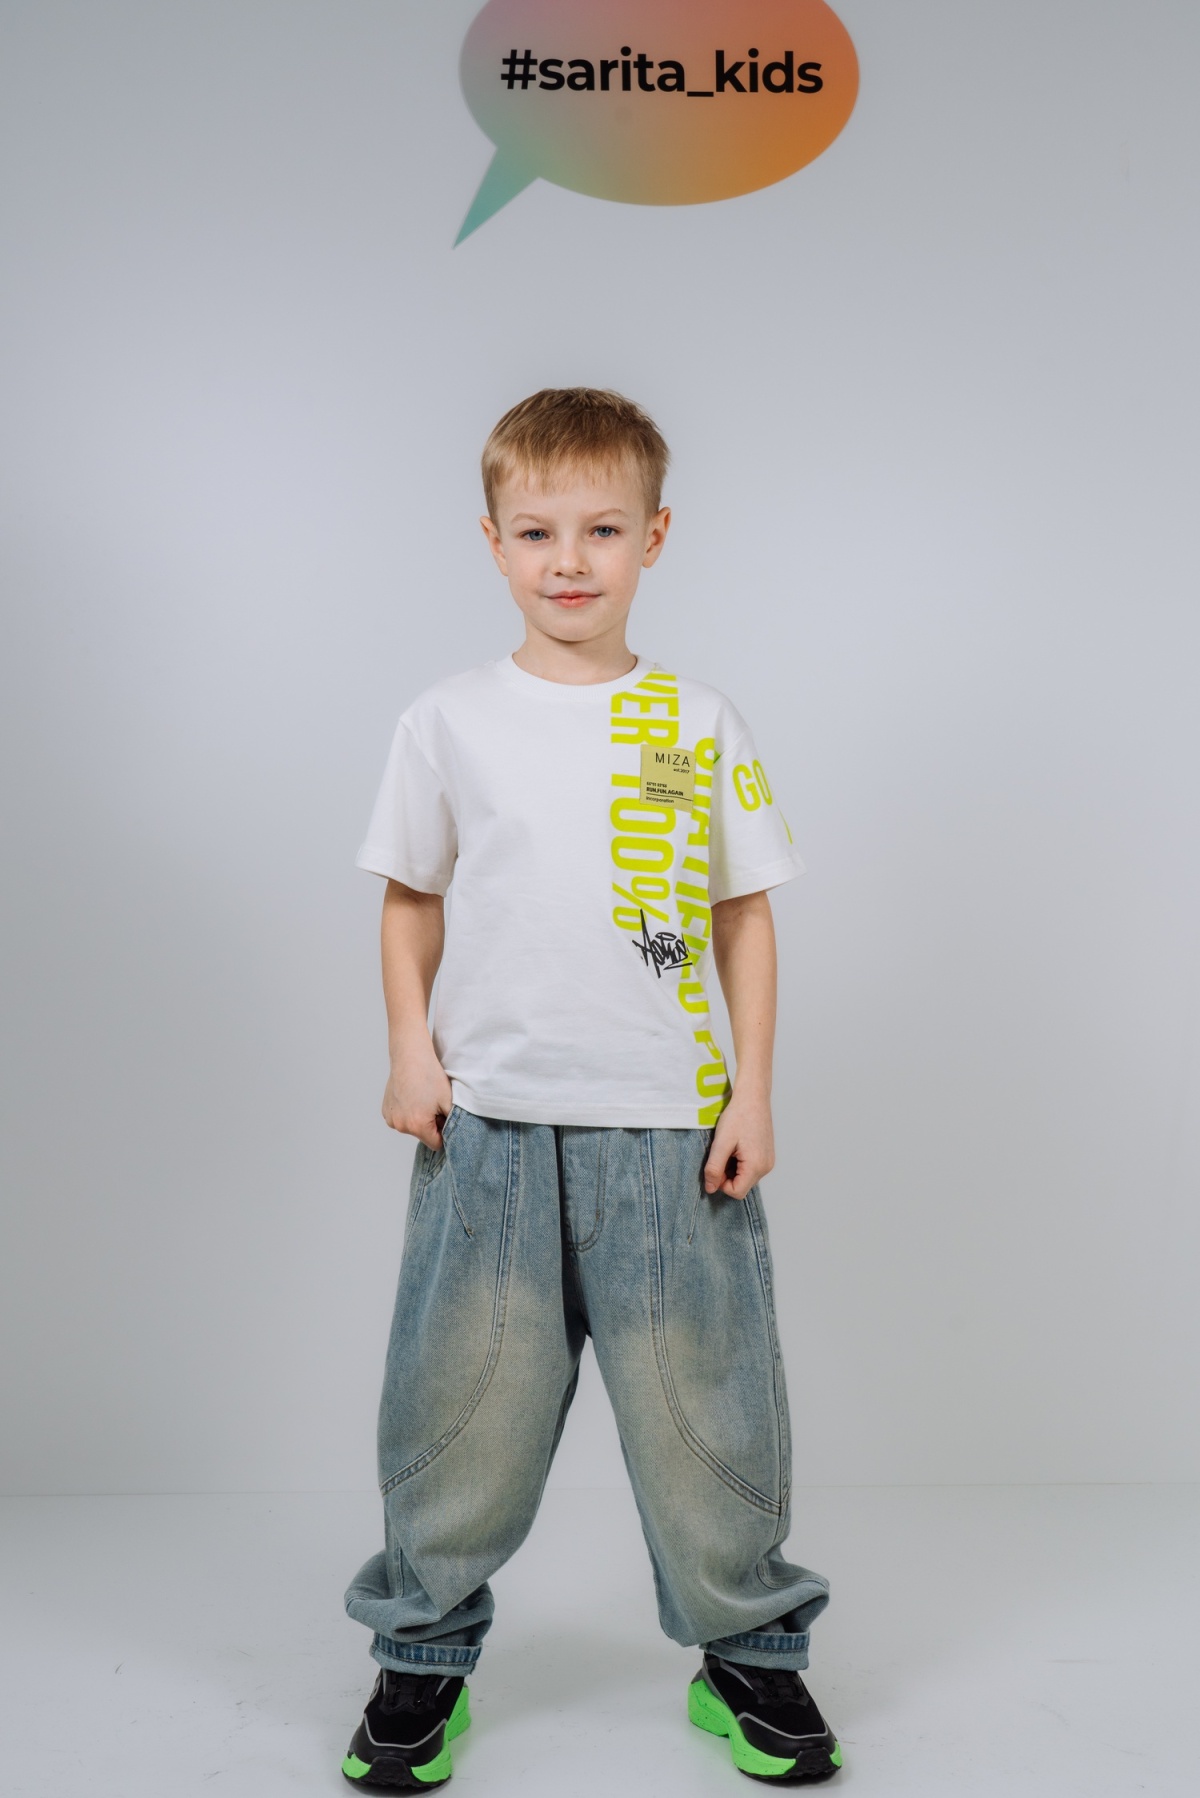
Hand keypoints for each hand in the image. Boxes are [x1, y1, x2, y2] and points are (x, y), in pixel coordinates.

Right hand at [382, 1035, 453, 1149]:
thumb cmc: (430, 1076)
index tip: (444, 1116)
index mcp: (417, 1126)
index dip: (443, 1132)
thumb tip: (451, 1135)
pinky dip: (408, 1112)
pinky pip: (401, 1119)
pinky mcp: (386, 1111)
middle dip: (431, 1125)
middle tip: (434, 1104)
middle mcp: (400, 1126)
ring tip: (422, 1098)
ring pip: (411, 1128)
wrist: (410, 1056)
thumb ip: (452, 1124)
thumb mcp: (449, 1101)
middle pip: (423, 1136)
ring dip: (419, 1119)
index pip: (436, 1144)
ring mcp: (391, 1118)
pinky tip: (412, 1096)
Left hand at [703, 1088, 774, 1199]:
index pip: (736, 1192)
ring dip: (733, 1169)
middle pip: (742, 1186)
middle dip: (727, 1175)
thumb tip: (710, 1189)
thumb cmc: (738, 1116)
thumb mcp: (721, 1143)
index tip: (715, 1165)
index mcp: (756, 1166)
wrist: (753, 1097)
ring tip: (729, 1148)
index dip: (721, 1183)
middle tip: (721, 1153)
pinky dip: (740, 1162)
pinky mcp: (767, 1155)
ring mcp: (768, 1161)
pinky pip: (751, 1168)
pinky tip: (736, 1146)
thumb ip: (714, 1168)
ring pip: (746, 1177)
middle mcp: (766, 1167)